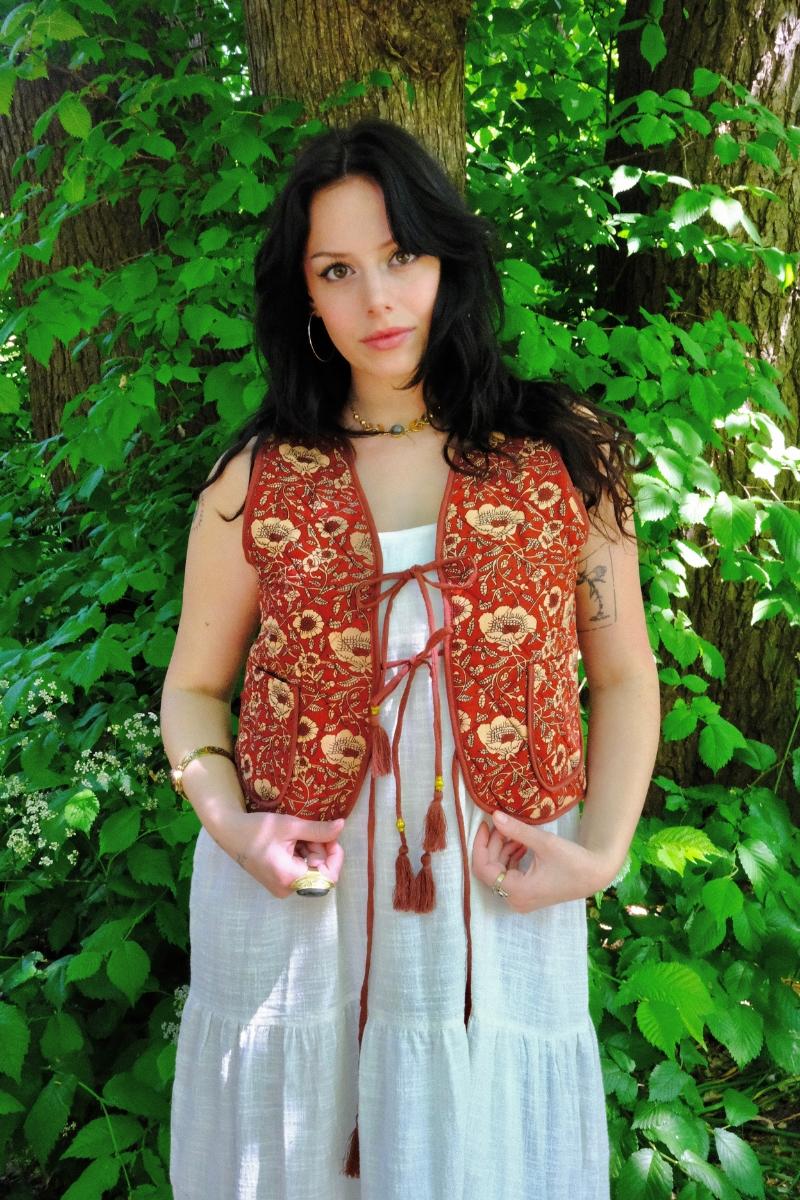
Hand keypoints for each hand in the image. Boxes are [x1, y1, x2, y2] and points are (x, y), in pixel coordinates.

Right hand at [220, 810, 344, 898]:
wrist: (230, 832)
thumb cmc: (258, 829)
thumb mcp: (290, 826)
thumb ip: (318, 830)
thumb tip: (342, 826)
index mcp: (290, 878)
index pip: (328, 877)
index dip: (335, 856)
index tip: (331, 836)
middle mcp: (287, 888)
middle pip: (319, 871)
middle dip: (319, 848)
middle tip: (307, 830)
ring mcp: (282, 886)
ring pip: (310, 869)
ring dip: (309, 849)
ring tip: (295, 834)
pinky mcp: (278, 881)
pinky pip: (299, 869)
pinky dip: (301, 854)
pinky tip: (290, 841)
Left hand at [472, 810, 612, 912]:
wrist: (596, 874)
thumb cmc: (573, 860)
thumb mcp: (544, 843)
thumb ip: (516, 830)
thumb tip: (494, 815)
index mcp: (516, 891)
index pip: (483, 868)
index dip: (479, 844)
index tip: (484, 824)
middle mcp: (515, 900)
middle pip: (491, 869)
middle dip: (493, 844)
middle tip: (500, 824)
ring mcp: (521, 899)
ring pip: (499, 871)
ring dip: (502, 850)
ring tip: (513, 832)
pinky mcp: (528, 894)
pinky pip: (510, 875)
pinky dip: (511, 857)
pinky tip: (521, 843)